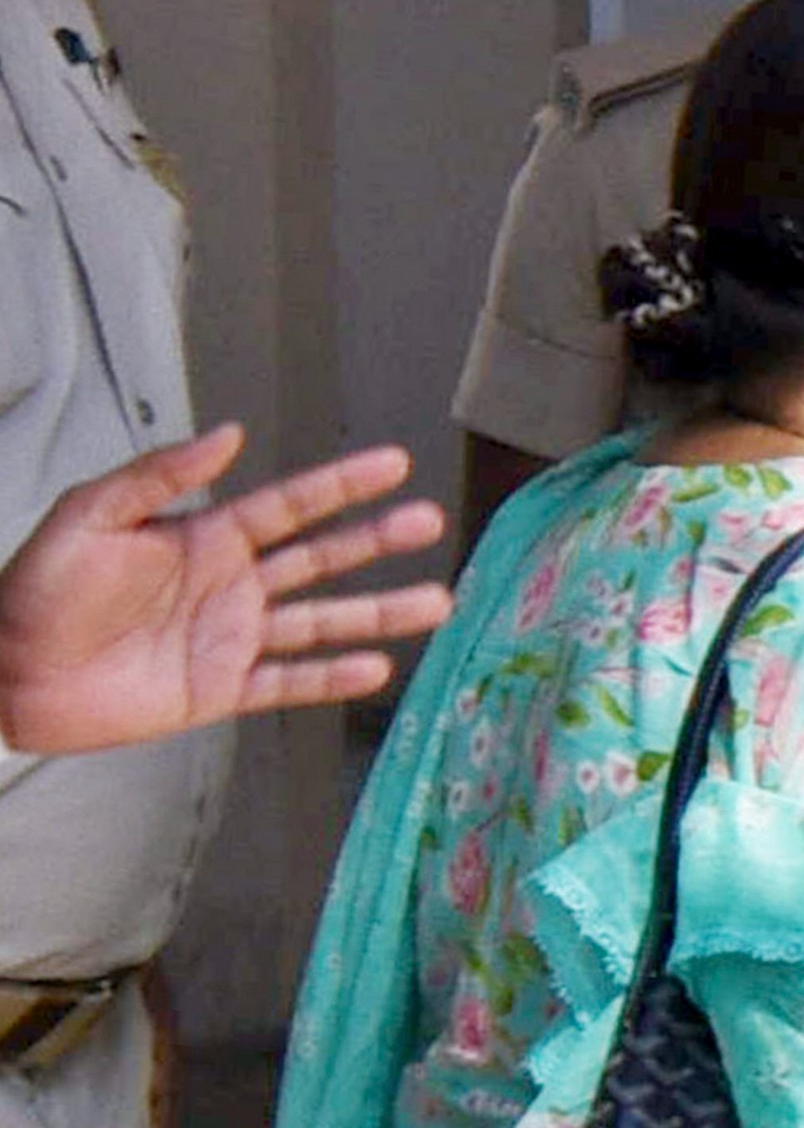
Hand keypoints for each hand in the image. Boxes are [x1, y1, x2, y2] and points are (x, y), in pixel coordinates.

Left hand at [0, 428, 449, 755]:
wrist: (7, 671)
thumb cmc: (37, 590)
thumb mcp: (89, 516)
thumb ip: (160, 476)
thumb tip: (232, 436)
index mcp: (205, 537)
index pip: (289, 506)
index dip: (342, 485)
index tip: (395, 465)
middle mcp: (231, 585)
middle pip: (321, 559)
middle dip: (377, 540)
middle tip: (431, 523)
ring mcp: (231, 639)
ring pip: (321, 622)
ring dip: (379, 613)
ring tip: (436, 603)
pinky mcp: (219, 690)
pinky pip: (287, 683)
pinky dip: (331, 678)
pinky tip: (377, 668)